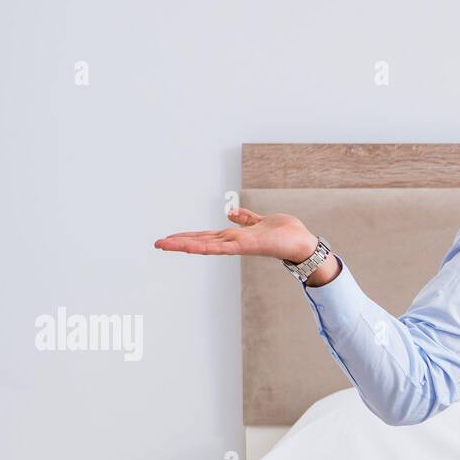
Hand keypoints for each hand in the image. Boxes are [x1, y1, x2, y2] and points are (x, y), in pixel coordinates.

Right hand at [154, 207, 317, 262]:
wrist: (302, 243)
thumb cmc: (285, 234)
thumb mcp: (260, 221)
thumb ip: (246, 218)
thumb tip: (231, 212)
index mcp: (235, 237)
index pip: (206, 236)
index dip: (188, 237)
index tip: (170, 238)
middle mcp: (233, 242)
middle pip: (200, 242)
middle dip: (179, 243)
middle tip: (157, 244)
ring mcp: (237, 246)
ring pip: (205, 245)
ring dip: (184, 245)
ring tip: (164, 245)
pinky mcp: (245, 246)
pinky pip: (221, 247)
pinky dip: (205, 246)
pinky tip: (190, 247)